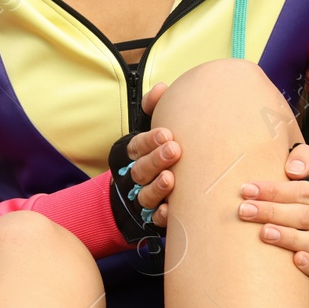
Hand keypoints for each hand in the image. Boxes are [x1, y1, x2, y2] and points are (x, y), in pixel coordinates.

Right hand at [119, 82, 177, 227]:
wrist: (154, 189)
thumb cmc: (160, 153)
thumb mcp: (155, 130)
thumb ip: (155, 108)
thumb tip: (161, 88)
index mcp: (134, 155)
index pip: (136, 147)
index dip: (149, 141)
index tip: (166, 133)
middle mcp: (135, 177)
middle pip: (139, 171)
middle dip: (155, 160)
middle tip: (174, 150)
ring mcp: (142, 199)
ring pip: (144, 195)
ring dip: (157, 187)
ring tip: (171, 179)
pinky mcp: (152, 217)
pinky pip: (154, 218)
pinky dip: (161, 214)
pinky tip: (170, 209)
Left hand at [237, 143, 308, 278]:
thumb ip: (304, 159)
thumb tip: (293, 171)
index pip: (302, 191)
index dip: (274, 190)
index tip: (246, 190)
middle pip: (303, 215)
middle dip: (273, 212)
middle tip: (244, 210)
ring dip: (288, 237)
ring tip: (263, 233)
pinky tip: (296, 260)